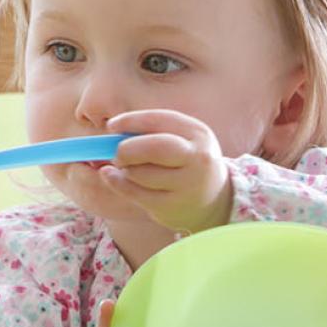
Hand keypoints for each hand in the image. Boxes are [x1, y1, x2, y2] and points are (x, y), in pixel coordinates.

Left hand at [102, 109, 232, 234]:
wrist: (214, 202)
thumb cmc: (187, 163)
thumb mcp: (182, 141)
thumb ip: (153, 132)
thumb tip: (113, 131)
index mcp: (198, 133)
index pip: (159, 120)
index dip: (131, 121)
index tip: (112, 126)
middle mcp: (197, 158)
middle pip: (154, 148)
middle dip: (127, 149)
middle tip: (117, 153)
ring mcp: (187, 185)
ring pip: (141, 173)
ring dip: (125, 169)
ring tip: (127, 168)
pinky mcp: (173, 206)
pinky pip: (136, 193)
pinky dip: (117, 183)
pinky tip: (112, 177)